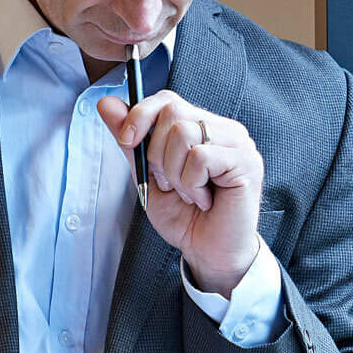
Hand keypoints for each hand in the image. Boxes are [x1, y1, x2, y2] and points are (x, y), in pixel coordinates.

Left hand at [97, 91, 263, 296]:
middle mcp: (223, 128)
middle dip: (156, 153)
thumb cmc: (185, 217)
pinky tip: (205, 199)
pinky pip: (200, 157)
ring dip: (175, 173)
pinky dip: (192, 184)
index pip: (166, 99)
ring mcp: (238, 142)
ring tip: (190, 193)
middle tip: (170, 183)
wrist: (208, 253)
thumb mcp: (147, 176)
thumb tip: (106, 103)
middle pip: (172, 112)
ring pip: (184, 133)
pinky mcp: (246, 161)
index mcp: (201, 127)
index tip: (127, 142)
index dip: (140, 115)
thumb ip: (131, 141)